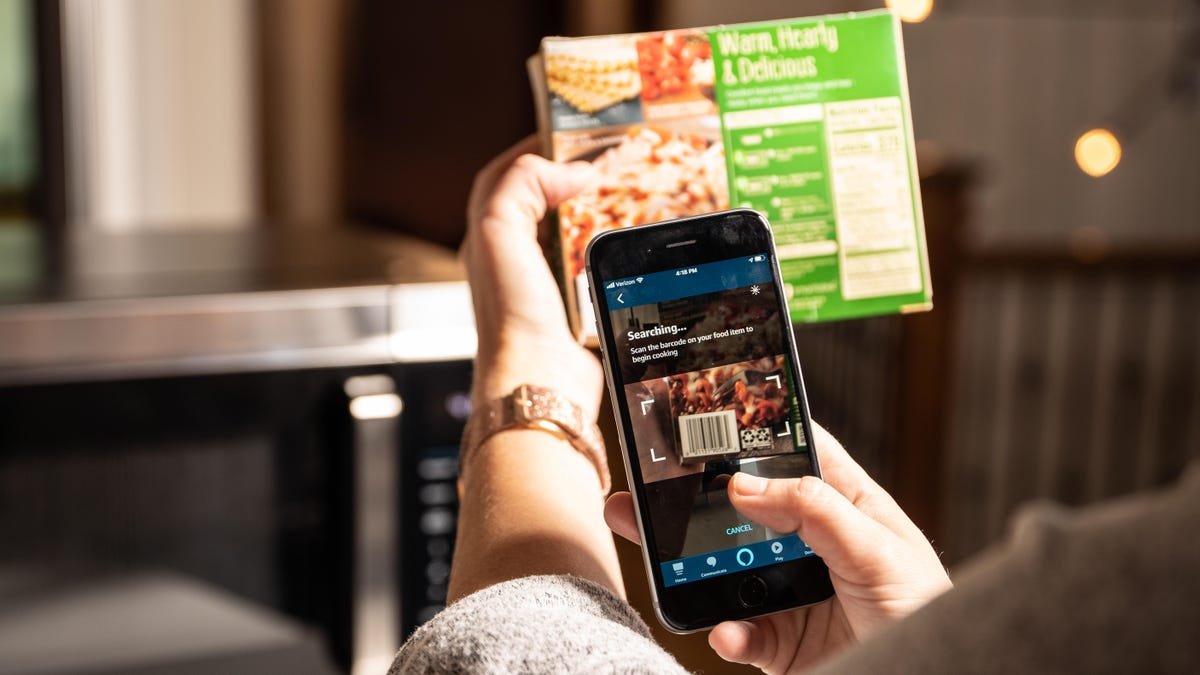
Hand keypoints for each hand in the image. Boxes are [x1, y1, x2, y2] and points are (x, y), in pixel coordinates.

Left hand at [462, 137, 602, 414]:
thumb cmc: (513, 312)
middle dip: (570, 177)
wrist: (540, 381)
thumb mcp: (500, 230)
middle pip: (540, 202)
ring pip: (569, 232)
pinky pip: (592, 266)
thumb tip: (571, 171)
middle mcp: (511, 261)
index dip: (536, 151)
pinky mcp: (574, 309)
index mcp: (487, 238)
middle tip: (608, 161)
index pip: (506, 177)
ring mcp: (543, 286)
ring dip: (595, 211)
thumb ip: (523, 184)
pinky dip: (610, 247)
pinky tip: (631, 243)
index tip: (573, 136)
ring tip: (625, 194)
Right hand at [604, 422, 951, 672]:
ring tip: (658, 557)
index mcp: (845, 508)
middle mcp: (812, 546)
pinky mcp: (779, 643)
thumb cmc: (928, 612)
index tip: (707, 416)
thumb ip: (814, 510)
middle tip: (647, 485)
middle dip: (692, 501)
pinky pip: (738, 633)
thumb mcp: (879, 550)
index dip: (754, 434)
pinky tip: (728, 630)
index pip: (795, 454)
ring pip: (725, 569)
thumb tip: (743, 485)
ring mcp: (791, 594)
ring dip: (689, 566)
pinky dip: (726, 632)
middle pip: (741, 512)